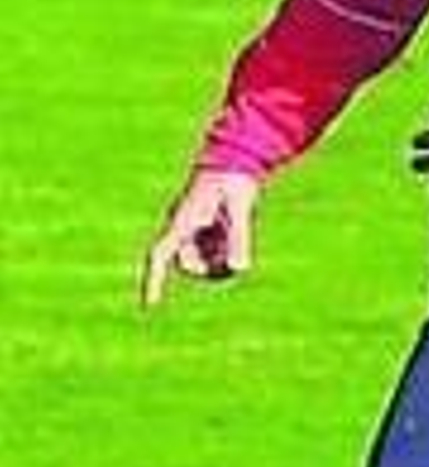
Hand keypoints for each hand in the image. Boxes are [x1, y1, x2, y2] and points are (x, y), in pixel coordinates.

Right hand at [141, 169, 260, 306]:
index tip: (150, 305)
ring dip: (218, 258)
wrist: (234, 161)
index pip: (160, 256)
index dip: (153, 280)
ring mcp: (190, 228)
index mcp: (182, 221)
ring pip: (200, 258)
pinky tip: (233, 229)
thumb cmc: (234, 182)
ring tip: (233, 232)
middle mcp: (181, 227)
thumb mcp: (240, 209)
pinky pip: (209, 250)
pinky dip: (222, 249)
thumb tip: (240, 269)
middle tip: (233, 258)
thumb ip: (240, 238)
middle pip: (187, 265)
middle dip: (208, 268)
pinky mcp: (201, 228)